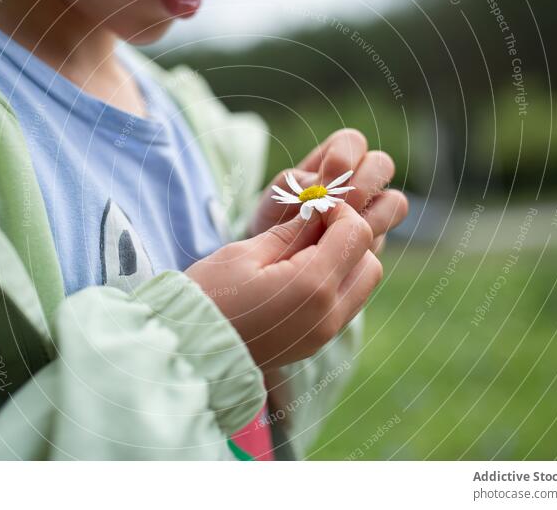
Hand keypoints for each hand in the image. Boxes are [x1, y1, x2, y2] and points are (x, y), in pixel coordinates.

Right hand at [187, 203, 381, 368]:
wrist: (188, 351)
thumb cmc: (209, 297)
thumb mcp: (246, 253)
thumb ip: (292, 231)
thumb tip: (320, 210)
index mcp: (312, 287)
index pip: (356, 234)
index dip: (338, 211)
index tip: (312, 205)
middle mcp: (328, 315)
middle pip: (369, 261)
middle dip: (348, 237)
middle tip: (311, 226)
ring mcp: (324, 334)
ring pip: (361, 284)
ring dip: (344, 261)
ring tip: (304, 250)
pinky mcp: (315, 343)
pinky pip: (344, 305)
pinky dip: (335, 283)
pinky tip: (300, 274)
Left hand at [249, 129, 408, 252]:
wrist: (276, 256)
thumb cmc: (275, 217)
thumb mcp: (279, 197)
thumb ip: (298, 186)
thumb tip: (320, 187)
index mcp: (335, 159)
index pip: (352, 142)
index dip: (341, 160)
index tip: (319, 186)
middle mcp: (360, 180)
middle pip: (382, 164)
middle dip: (361, 186)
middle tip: (338, 209)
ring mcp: (373, 211)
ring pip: (395, 202)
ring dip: (372, 216)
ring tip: (343, 233)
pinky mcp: (375, 242)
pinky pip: (384, 239)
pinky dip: (365, 245)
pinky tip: (343, 254)